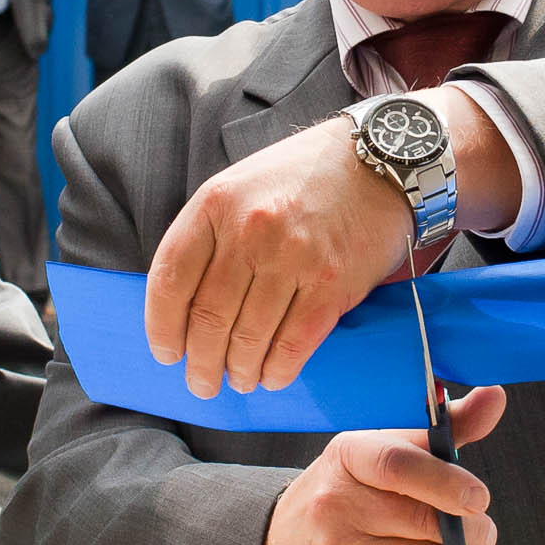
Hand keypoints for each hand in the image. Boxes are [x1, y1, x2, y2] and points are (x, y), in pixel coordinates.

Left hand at [146, 91, 517, 396]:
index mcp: (217, 204)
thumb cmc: (307, 177)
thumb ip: (212, 235)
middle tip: (202, 383)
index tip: (167, 353)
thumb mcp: (242, 186)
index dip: (162, 327)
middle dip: (200, 363)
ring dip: (239, 372)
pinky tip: (273, 376)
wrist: (382, 162)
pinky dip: (278, 370)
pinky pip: (293, 345)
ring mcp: (293, 258)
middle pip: (208, 318)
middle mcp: (250, 231)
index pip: (171, 279)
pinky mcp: (332, 285)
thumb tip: (186, 304)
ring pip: (249, 338)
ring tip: (240, 380)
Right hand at [259, 386, 506, 544]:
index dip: (446, 481)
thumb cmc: (350, 493)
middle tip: (486, 533)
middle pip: (424, 519)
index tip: (480, 498)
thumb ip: (444, 429)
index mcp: (347, 455)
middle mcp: (335, 503)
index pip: (398, 464)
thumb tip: (495, 396)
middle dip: (473, 531)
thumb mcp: (382, 451)